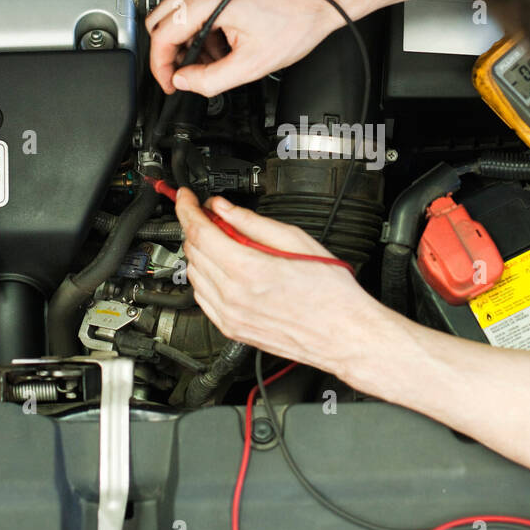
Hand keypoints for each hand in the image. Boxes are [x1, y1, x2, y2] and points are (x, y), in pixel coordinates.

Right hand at [145, 0, 361, 96]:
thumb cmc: (300, 16)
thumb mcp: (254, 63)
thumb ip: (211, 79)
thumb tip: (186, 82)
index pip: (162, 35)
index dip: (160, 67)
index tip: (169, 82)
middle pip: (161, 20)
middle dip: (170, 52)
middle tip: (186, 74)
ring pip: (179, 11)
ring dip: (189, 40)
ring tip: (216, 60)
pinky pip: (197, 2)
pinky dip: (203, 26)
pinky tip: (225, 42)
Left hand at [174, 187, 375, 372]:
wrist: (343, 333)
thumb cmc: (330, 292)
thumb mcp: (295, 240)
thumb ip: (252, 222)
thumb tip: (225, 208)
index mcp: (248, 270)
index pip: (200, 231)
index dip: (188, 208)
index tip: (186, 197)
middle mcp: (233, 296)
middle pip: (194, 251)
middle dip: (195, 226)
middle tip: (207, 213)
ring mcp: (230, 316)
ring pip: (194, 274)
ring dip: (199, 251)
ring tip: (218, 239)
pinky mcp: (232, 329)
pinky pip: (202, 298)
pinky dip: (204, 277)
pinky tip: (220, 267)